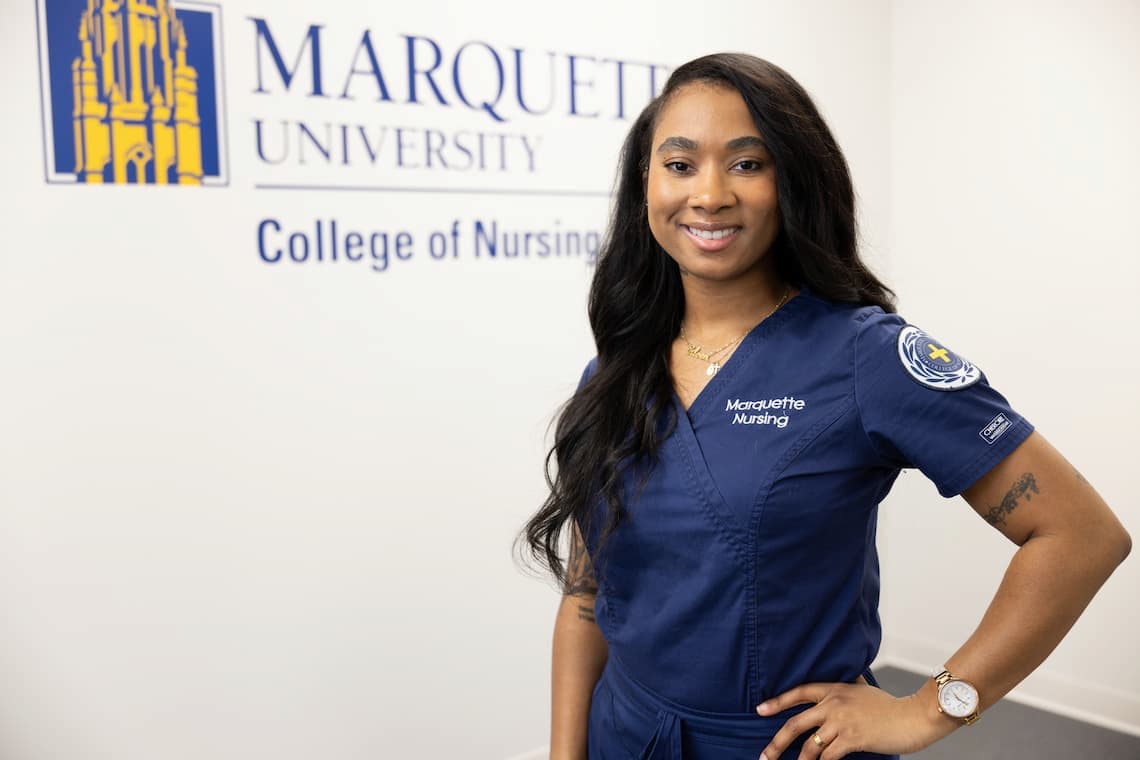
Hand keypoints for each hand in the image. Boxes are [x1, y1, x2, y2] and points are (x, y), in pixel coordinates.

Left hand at [755, 680, 952, 758]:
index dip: (778, 702)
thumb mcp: (863, 689)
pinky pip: (827, 756)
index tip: (760, 710)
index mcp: (834, 689)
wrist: (911, 717)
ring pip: (810, 746)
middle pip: (795, 723)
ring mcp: (841, 722)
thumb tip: (847, 678)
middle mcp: (833, 704)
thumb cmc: (889, 706)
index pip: (799, 692)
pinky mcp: (851, 739)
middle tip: (765, 755)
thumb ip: (849, 686)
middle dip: (777, 742)